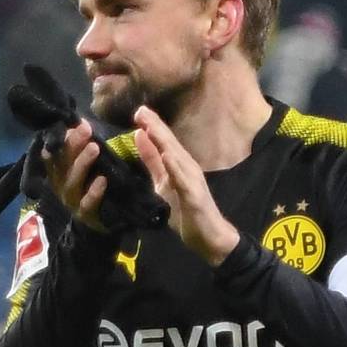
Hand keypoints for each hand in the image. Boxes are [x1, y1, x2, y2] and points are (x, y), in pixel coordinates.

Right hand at [44, 119, 108, 233]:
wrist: (95, 224)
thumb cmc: (89, 187)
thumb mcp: (82, 167)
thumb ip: (80, 149)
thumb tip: (82, 122)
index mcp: (58, 172)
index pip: (54, 153)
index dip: (62, 138)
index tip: (74, 123)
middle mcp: (60, 185)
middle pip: (63, 164)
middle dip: (73, 145)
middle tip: (86, 129)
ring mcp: (71, 200)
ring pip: (72, 181)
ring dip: (82, 163)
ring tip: (95, 148)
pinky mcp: (84, 214)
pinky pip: (87, 203)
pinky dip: (94, 191)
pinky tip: (102, 179)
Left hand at [132, 106, 239, 264]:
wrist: (208, 236)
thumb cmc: (186, 210)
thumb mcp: (163, 183)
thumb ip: (153, 161)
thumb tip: (140, 137)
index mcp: (178, 165)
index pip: (163, 142)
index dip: (151, 126)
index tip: (138, 111)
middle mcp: (187, 168)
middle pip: (170, 144)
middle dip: (155, 127)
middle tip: (140, 110)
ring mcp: (192, 181)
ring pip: (176, 157)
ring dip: (164, 141)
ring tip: (150, 126)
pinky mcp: (194, 196)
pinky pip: (183, 180)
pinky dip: (175, 166)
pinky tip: (167, 155)